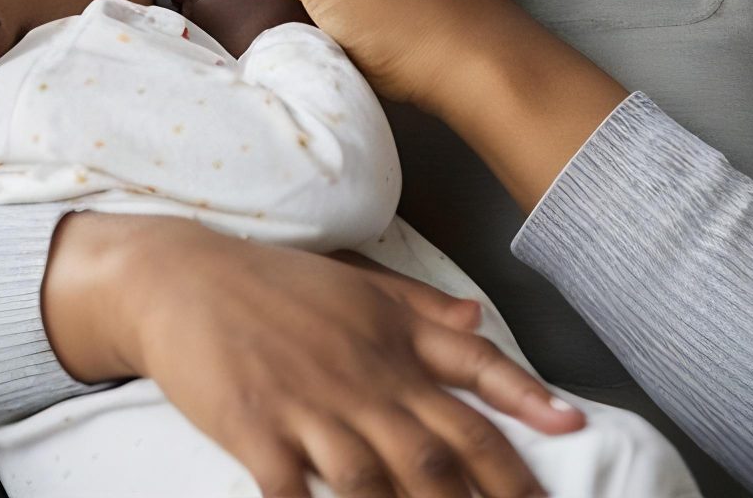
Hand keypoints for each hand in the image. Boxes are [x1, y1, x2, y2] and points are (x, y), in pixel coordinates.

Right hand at [42, 212, 581, 497]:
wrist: (180, 276)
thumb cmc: (272, 285)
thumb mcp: (359, 284)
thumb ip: (423, 310)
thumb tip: (481, 316)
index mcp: (392, 339)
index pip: (474, 372)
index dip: (526, 401)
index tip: (572, 427)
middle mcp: (362, 376)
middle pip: (439, 452)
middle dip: (490, 497)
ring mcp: (309, 405)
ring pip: (378, 481)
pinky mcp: (255, 428)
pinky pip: (294, 490)